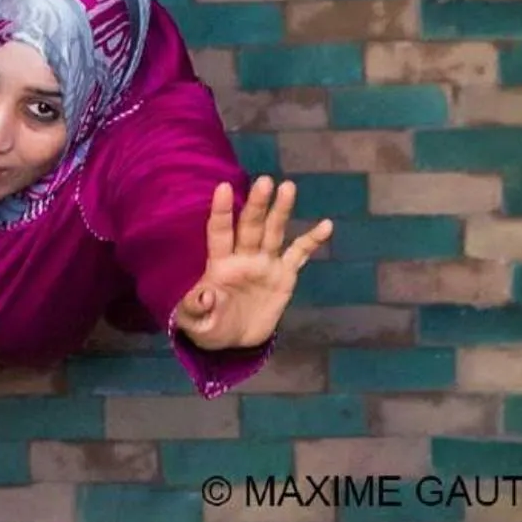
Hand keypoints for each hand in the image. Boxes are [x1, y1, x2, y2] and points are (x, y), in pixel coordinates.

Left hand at [172, 177, 333, 352]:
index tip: (223, 186)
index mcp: (220, 264)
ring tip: (288, 187)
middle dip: (257, 205)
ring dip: (281, 211)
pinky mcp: (284, 276)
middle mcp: (243, 257)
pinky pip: (299, 254)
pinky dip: (312, 240)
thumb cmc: (209, 325)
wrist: (234, 340)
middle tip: (265, 181)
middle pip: (251, 226)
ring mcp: (265, 264)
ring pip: (274, 232)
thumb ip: (195, 308)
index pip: (219, 232)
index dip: (222, 211)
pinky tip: (326, 225)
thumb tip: (204, 296)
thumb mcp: (195, 323)